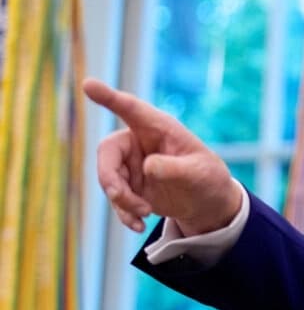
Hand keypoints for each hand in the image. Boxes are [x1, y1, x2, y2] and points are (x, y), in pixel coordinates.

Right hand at [86, 78, 242, 235]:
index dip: (109, 98)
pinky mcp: (129, 185)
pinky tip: (138, 225)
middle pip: (108, 152)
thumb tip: (147, 166)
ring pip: (108, 178)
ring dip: (122, 200)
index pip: (131, 109)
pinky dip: (123, 213)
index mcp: (159, 128)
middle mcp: (140, 142)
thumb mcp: (199, 173)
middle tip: (122, 198)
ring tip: (145, 214)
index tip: (89, 84)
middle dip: (110, 178)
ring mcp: (131, 164)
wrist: (208, 203)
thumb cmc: (208, 178)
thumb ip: (174, 168)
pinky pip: (115, 198)